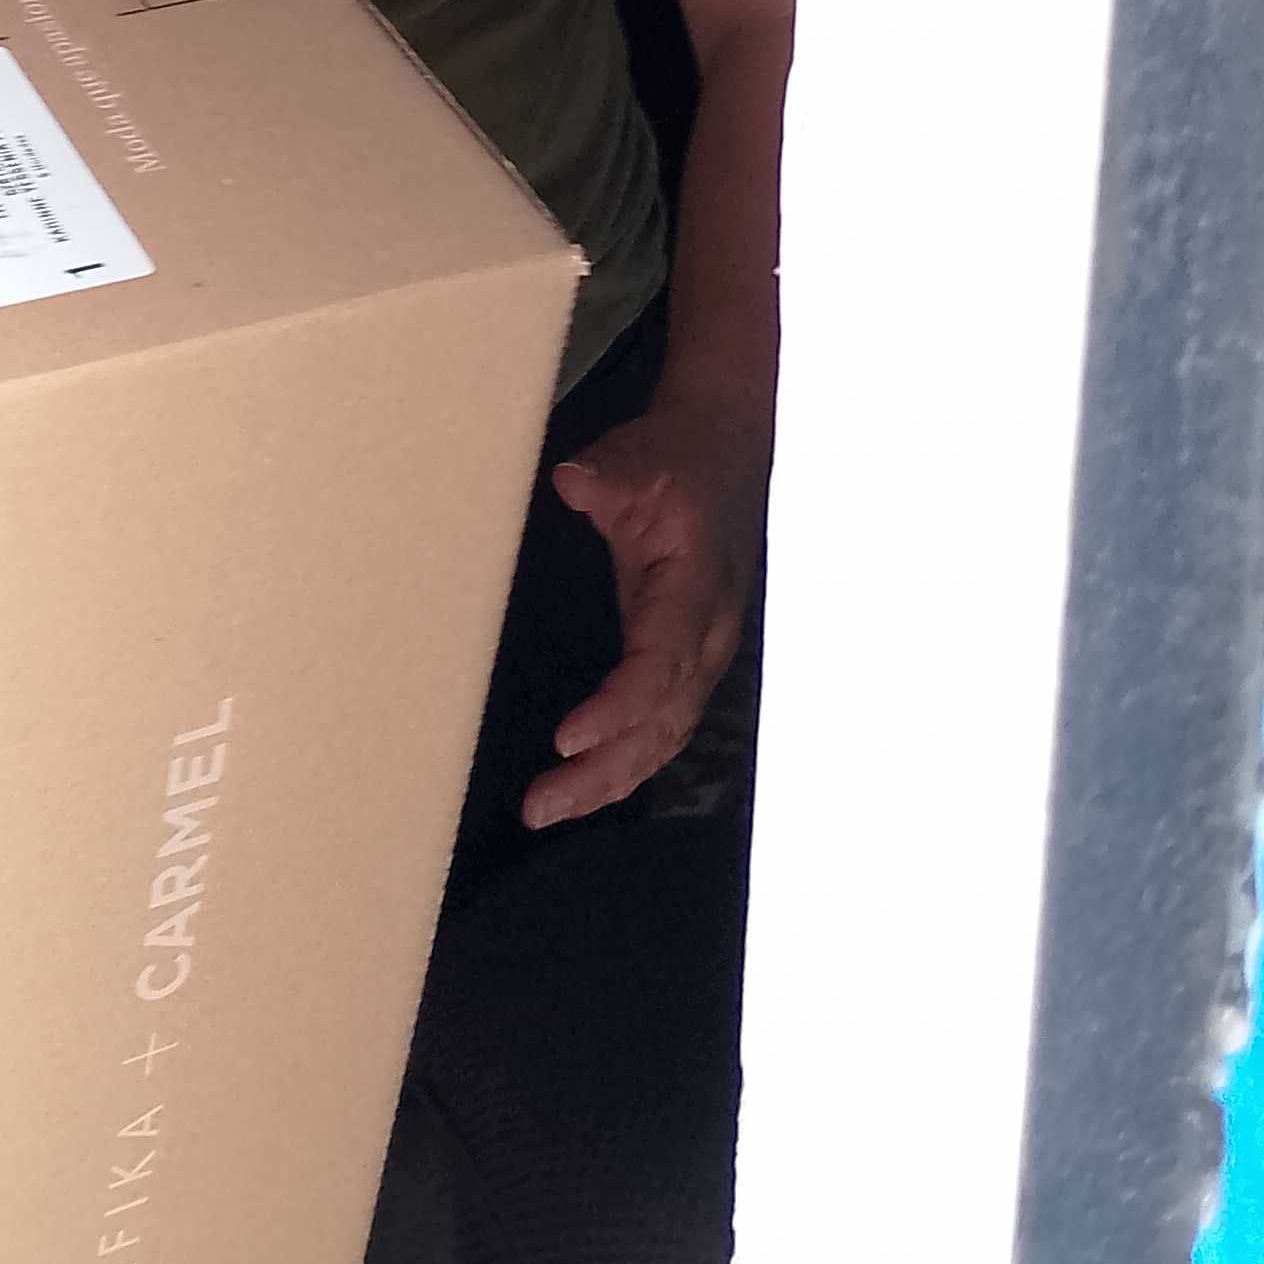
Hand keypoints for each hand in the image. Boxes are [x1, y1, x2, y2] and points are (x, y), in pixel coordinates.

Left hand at [522, 398, 767, 827]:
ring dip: (607, 780)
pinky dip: (624, 766)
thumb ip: (609, 477)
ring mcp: (699, 654)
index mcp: (694, 591)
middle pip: (661, 723)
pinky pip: (660, 729)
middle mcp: (705, 636)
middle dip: (602, 770)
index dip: (618, 709)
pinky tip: (583, 790)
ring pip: (662, 738)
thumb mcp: (640, 457)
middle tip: (538, 805)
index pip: (661, 665)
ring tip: (546, 809)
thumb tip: (573, 482)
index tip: (567, 738)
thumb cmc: (677, 459)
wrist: (724, 454)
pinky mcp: (683, 662)